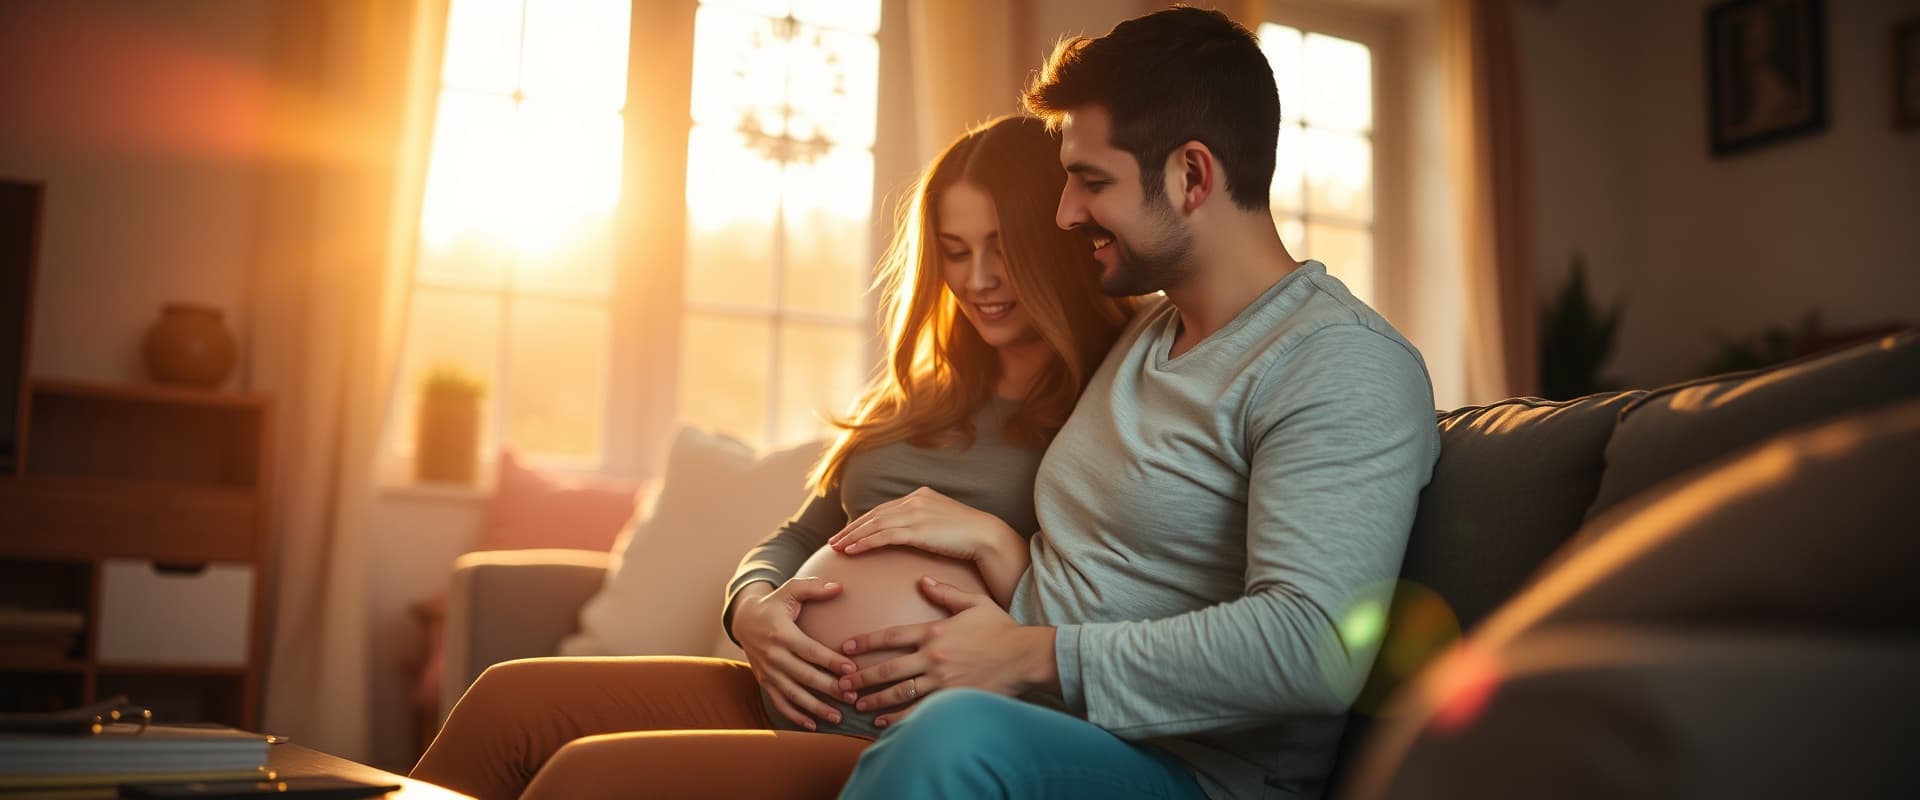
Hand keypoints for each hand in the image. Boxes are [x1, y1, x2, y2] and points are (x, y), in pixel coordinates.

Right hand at [731, 579, 856, 730]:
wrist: (743, 621)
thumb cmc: (774, 605)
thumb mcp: (789, 590)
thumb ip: (813, 587)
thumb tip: (838, 587)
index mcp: (782, 634)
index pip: (810, 650)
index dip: (831, 661)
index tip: (851, 670)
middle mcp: (774, 655)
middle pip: (805, 676)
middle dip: (829, 688)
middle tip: (852, 696)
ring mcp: (768, 671)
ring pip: (793, 694)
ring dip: (816, 707)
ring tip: (838, 716)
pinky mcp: (764, 681)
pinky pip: (779, 702)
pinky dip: (795, 716)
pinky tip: (813, 725)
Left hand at [829, 486, 1019, 562]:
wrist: (986, 536)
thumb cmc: (969, 535)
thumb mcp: (944, 523)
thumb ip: (926, 523)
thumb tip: (913, 535)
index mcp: (920, 496)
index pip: (884, 509)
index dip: (864, 521)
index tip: (849, 532)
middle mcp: (915, 501)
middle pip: (874, 515)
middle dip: (852, 529)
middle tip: (834, 541)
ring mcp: (915, 514)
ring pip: (874, 525)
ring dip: (852, 537)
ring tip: (837, 548)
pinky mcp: (917, 529)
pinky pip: (883, 536)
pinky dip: (864, 543)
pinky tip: (852, 551)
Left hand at [834, 576, 1057, 728]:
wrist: (1025, 657)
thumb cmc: (1001, 629)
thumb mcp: (975, 603)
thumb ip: (946, 592)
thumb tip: (922, 580)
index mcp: (935, 631)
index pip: (892, 635)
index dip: (866, 641)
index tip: (846, 646)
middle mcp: (933, 657)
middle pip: (888, 668)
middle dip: (861, 676)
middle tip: (841, 682)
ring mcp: (941, 680)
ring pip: (899, 692)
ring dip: (874, 698)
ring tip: (856, 703)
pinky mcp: (952, 698)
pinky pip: (918, 710)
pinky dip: (897, 717)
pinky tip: (882, 722)